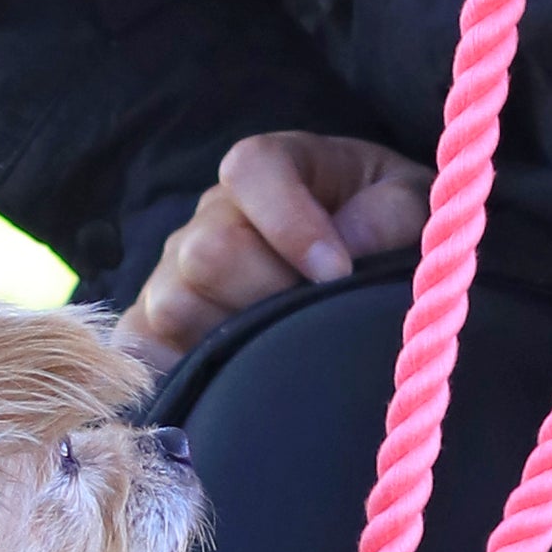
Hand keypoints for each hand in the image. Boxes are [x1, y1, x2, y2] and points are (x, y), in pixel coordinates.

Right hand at [119, 128, 433, 371]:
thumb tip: (349, 248)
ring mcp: (175, 272)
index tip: (336, 272)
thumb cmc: (387, 229)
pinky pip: (138, 347)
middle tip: (313, 323)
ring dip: (233, 340)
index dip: (290, 224)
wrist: (366, 269)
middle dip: (268, 295)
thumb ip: (392, 213)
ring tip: (282, 354)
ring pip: (174, 306)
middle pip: (207, 252)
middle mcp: (211, 214)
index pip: (251, 171)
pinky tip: (226, 383)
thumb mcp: (412, 204)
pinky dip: (173, 370)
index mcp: (271, 168)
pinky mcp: (154, 325)